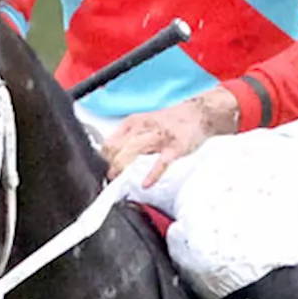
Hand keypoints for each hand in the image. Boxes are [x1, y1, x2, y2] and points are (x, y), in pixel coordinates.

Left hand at [102, 88, 239, 186]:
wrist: (198, 114)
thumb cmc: (171, 122)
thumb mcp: (144, 124)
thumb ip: (129, 139)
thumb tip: (112, 158)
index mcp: (134, 123)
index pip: (110, 141)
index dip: (102, 158)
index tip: (99, 171)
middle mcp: (144, 127)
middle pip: (118, 146)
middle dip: (109, 163)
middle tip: (105, 179)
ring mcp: (160, 137)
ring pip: (134, 150)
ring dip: (122, 166)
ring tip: (116, 180)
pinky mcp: (175, 147)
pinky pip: (162, 161)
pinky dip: (153, 174)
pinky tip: (146, 184)